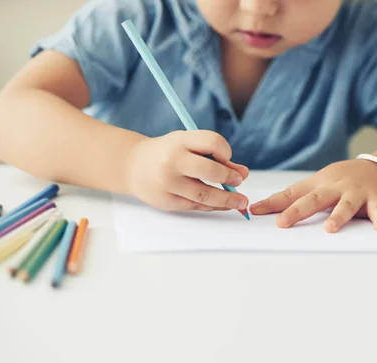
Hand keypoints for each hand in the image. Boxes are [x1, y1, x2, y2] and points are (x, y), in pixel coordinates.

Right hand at [126, 130, 248, 211]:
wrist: (133, 166)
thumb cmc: (167, 152)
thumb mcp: (187, 145)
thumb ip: (214, 155)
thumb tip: (243, 173)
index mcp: (179, 141)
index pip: (212, 142)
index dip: (225, 151)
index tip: (227, 157)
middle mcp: (172, 162)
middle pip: (210, 171)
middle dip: (229, 177)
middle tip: (239, 181)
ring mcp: (168, 184)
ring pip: (204, 195)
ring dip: (227, 200)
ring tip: (241, 202)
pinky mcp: (166, 201)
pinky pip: (195, 206)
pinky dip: (212, 206)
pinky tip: (222, 205)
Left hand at [249, 159, 376, 231]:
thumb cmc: (347, 179)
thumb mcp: (321, 183)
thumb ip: (298, 197)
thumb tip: (271, 210)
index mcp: (319, 184)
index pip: (292, 194)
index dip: (272, 203)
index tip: (254, 210)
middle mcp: (336, 187)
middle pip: (315, 199)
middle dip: (298, 211)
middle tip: (283, 222)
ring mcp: (357, 192)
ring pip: (346, 205)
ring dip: (338, 216)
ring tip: (329, 228)